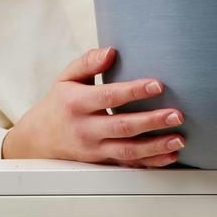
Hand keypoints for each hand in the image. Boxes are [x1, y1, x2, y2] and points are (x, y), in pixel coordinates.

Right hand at [3, 46, 184, 166]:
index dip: (134, 91)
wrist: (38, 140)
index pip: (109, 96)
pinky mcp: (101, 162)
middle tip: (176, 114)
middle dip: (151, 121)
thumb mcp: (66, 77)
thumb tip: (111, 51)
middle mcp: (85, 129)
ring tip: (178, 138)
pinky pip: (128, 165)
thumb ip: (88, 61)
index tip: (158, 84)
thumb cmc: (59, 103)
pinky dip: (151, 163)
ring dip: (155, 146)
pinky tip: (170, 156)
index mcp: (77, 103)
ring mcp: (93, 150)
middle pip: (122, 126)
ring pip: (128, 151)